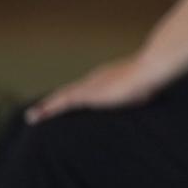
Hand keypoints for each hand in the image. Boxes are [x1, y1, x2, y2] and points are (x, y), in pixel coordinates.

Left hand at [26, 54, 162, 123]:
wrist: (151, 70)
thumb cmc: (153, 79)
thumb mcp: (145, 89)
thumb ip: (141, 92)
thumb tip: (151, 94)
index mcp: (109, 77)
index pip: (87, 88)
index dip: (75, 96)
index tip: (65, 103)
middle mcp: (96, 78)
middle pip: (71, 91)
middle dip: (57, 101)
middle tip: (43, 111)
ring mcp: (90, 85)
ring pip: (63, 96)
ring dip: (47, 106)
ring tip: (34, 116)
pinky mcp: (87, 94)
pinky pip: (61, 102)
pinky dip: (47, 109)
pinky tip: (35, 116)